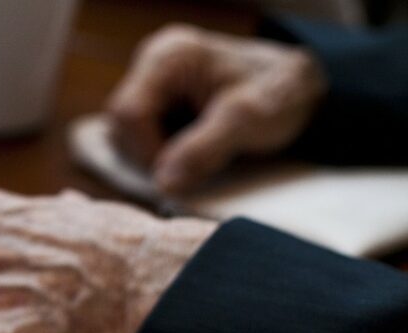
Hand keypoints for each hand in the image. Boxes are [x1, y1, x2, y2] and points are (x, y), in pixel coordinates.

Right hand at [107, 23, 325, 192]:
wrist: (304, 89)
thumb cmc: (281, 93)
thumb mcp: (248, 120)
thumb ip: (204, 149)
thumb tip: (164, 183)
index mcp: (169, 56)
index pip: (128, 112)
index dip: (147, 152)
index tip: (178, 175)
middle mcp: (152, 64)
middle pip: (120, 124)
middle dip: (150, 155)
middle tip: (189, 171)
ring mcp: (152, 82)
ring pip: (125, 134)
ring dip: (154, 156)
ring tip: (196, 159)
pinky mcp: (157, 101)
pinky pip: (139, 136)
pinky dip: (160, 153)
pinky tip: (190, 153)